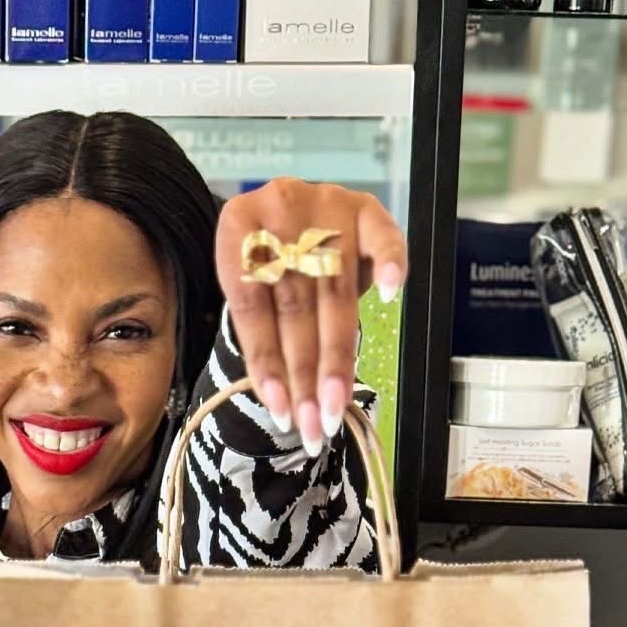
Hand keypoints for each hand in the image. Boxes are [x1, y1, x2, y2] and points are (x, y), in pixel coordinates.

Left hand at [216, 180, 406, 456]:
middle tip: (314, 422)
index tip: (280, 410)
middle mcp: (280, 208)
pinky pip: (385, 235)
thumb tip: (282, 400)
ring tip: (336, 404)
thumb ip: (259, 328)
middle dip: (305, 372)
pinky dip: (390, 264)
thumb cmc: (266, 259)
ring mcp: (327, 204)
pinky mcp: (366, 207)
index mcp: (236, 226)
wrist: (286, 212)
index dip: (266, 362)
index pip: (251, 306)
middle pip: (295, 305)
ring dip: (338, 356)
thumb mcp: (248, 287)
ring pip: (335, 290)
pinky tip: (388, 296)